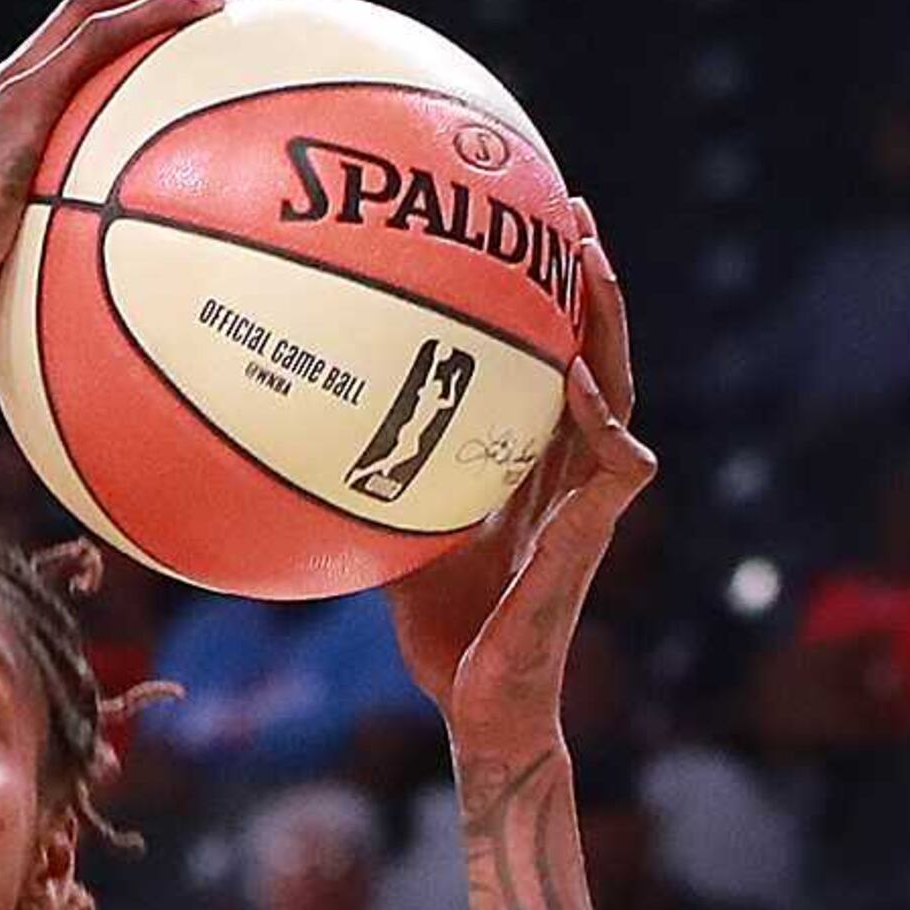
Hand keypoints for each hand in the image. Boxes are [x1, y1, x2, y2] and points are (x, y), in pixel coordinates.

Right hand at [0, 0, 232, 335]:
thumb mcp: (11, 267)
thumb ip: (49, 259)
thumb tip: (92, 304)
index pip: (61, 58)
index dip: (116, 38)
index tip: (172, 47)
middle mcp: (2, 89)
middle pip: (81, 16)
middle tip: (210, 5)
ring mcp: (9, 86)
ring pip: (92, 9)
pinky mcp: (22, 94)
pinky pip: (101, 35)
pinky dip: (156, 12)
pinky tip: (209, 12)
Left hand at [388, 231, 656, 727]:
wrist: (482, 702)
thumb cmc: (439, 626)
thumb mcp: (391, 528)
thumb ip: (367, 477)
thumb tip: (289, 427)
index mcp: (530, 459)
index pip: (548, 359)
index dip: (543, 298)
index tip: (519, 228)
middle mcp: (567, 466)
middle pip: (595, 350)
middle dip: (587, 278)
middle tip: (567, 207)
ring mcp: (589, 498)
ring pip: (619, 387)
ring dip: (609, 321)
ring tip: (589, 257)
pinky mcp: (596, 535)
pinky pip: (615, 462)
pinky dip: (596, 416)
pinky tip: (573, 375)